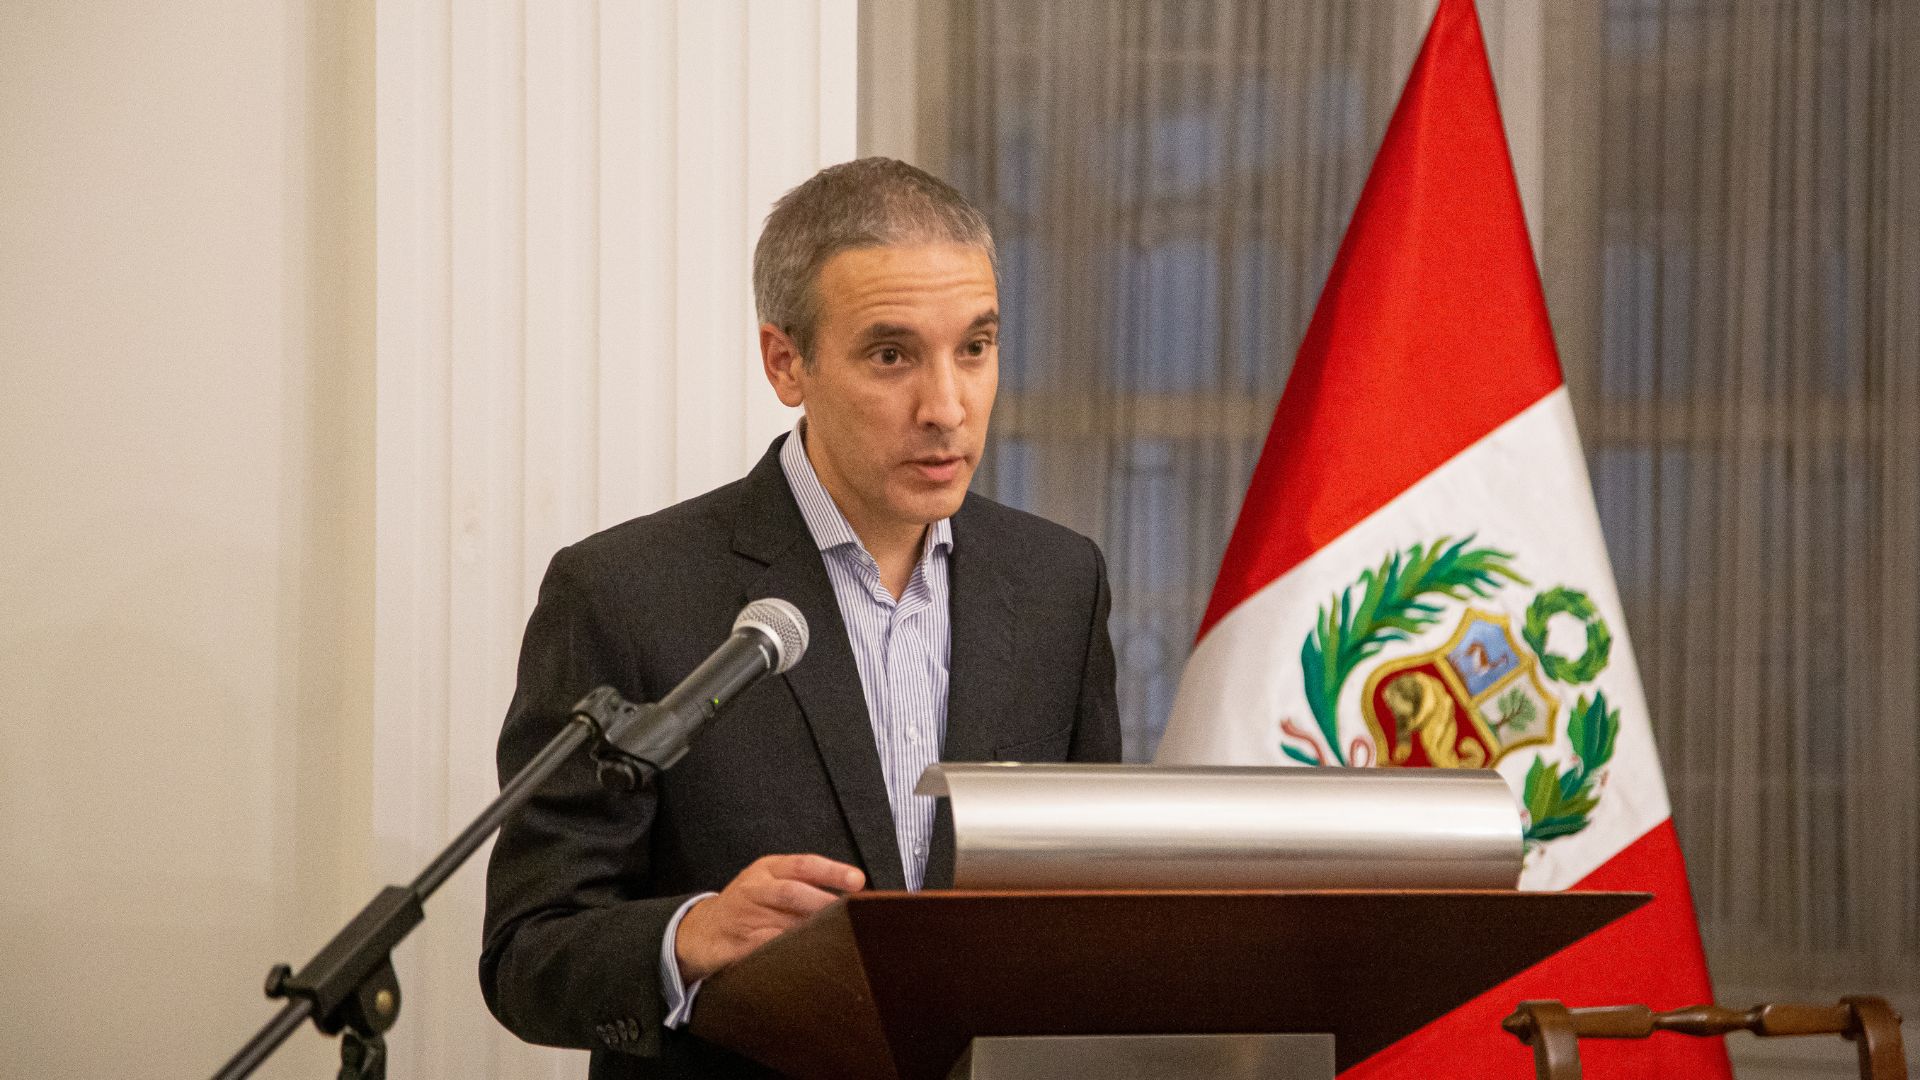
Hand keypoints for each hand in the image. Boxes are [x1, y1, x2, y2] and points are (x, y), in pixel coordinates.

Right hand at [673, 854, 864, 982]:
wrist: (701, 931)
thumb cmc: (748, 905)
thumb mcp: (771, 884)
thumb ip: (805, 887)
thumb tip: (851, 899)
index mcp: (768, 869)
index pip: (804, 864)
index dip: (832, 871)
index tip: (858, 881)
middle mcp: (755, 888)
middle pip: (793, 891)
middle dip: (824, 903)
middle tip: (851, 915)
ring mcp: (744, 915)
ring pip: (781, 921)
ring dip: (811, 930)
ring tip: (836, 936)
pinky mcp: (737, 942)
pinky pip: (767, 947)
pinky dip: (789, 951)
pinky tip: (809, 956)